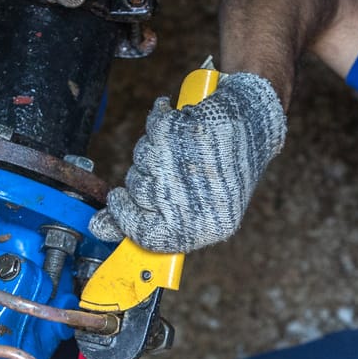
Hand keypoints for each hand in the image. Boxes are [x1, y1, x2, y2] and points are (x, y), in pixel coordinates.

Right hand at [88, 71, 284, 250]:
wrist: (256, 123)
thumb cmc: (227, 169)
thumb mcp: (198, 207)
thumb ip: (150, 222)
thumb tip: (100, 228)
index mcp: (204, 228)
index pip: (145, 235)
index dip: (125, 218)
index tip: (119, 202)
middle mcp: (194, 201)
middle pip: (138, 194)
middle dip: (144, 178)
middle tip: (169, 168)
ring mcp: (186, 167)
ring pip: (142, 161)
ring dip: (154, 151)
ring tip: (182, 149)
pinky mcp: (183, 134)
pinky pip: (151, 132)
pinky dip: (161, 124)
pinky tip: (181, 126)